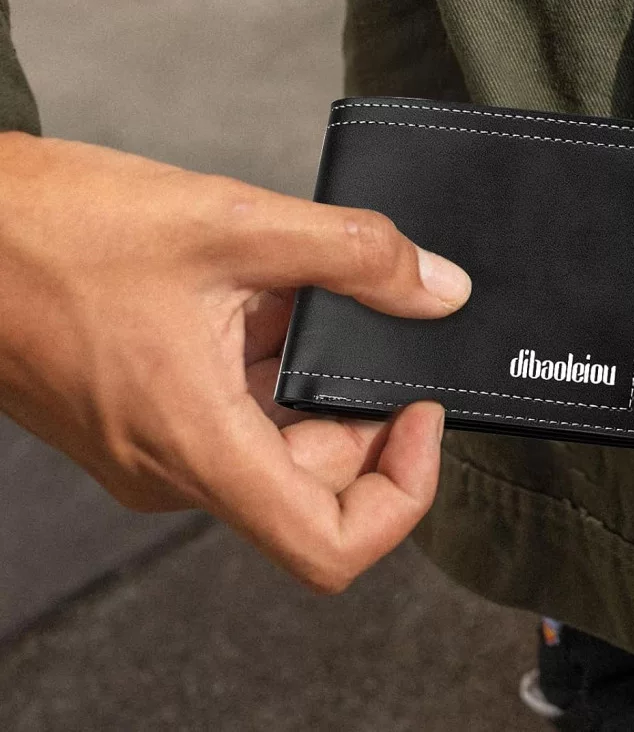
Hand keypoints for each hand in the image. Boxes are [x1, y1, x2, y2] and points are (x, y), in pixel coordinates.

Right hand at [0, 131, 470, 591]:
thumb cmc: (58, 229)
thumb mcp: (233, 223)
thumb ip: (352, 256)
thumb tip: (438, 288)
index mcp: (196, 444)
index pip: (328, 546)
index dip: (403, 492)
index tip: (421, 414)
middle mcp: (175, 467)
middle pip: (316, 484)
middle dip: (364, 410)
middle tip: (377, 327)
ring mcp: (156, 446)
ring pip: (277, 442)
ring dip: (313, 376)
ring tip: (309, 294)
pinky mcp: (145, 415)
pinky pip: (235, 413)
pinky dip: (271, 361)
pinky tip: (267, 296)